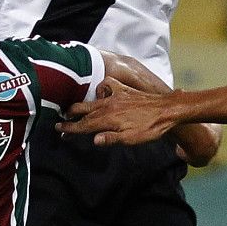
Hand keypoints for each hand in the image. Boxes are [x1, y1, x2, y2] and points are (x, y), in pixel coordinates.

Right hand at [60, 82, 177, 146]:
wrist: (167, 109)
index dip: (71, 128)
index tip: (59, 130)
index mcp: (108, 119)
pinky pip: (107, 85)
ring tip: (73, 110)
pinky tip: (100, 93)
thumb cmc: (150, 128)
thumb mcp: (131, 139)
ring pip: (93, 100)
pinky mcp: (124, 90)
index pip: (84, 125)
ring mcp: (116, 96)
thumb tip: (94, 140)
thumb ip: (111, 138)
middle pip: (84, 111)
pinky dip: (100, 89)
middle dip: (70, 117)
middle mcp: (109, 105)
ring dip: (81, 106)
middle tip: (60, 122)